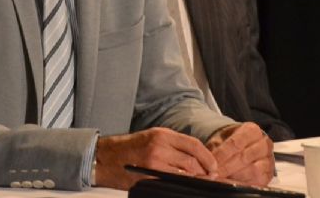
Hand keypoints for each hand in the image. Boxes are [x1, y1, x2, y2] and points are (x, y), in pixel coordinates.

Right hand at [94, 127, 217, 189]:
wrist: (105, 158)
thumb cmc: (129, 148)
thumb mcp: (152, 137)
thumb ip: (173, 145)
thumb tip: (197, 158)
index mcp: (162, 134)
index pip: (194, 145)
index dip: (208, 158)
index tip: (214, 166)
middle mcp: (159, 147)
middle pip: (192, 162)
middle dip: (204, 172)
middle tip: (210, 177)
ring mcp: (154, 164)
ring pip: (185, 174)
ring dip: (195, 180)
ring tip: (198, 182)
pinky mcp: (149, 178)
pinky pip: (172, 182)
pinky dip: (181, 184)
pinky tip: (183, 185)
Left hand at [206, 122, 274, 185]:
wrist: (244, 148)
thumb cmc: (232, 142)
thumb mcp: (222, 139)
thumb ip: (216, 147)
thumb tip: (206, 158)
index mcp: (252, 130)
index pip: (236, 143)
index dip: (222, 154)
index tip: (212, 162)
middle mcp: (264, 144)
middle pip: (245, 157)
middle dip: (227, 167)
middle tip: (215, 173)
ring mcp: (268, 159)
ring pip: (253, 170)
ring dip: (235, 176)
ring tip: (222, 177)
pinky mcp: (268, 174)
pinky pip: (257, 180)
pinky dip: (243, 182)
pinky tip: (232, 182)